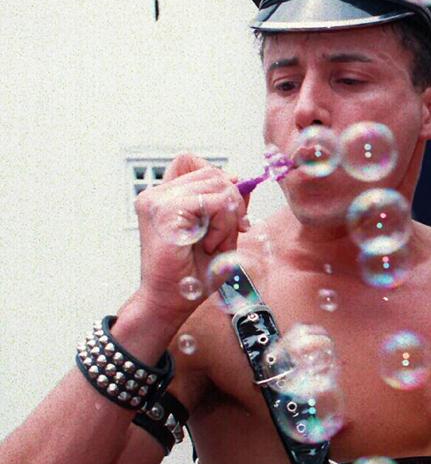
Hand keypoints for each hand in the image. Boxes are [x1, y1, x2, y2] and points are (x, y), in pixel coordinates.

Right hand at [133, 153, 249, 323]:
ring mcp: (158, 201)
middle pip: (212, 172)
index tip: (230, 211)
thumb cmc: (190, 274)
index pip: (193, 162)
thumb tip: (241, 181)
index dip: (219, 181)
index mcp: (164, 197)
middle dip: (231, 202)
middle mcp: (156, 195)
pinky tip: (208, 244)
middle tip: (225, 234)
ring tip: (213, 242)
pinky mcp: (165, 212)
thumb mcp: (219, 233)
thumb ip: (228, 205)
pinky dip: (223, 225)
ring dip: (227, 217)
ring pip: (217, 185)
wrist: (169, 301)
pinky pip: (215, 203)